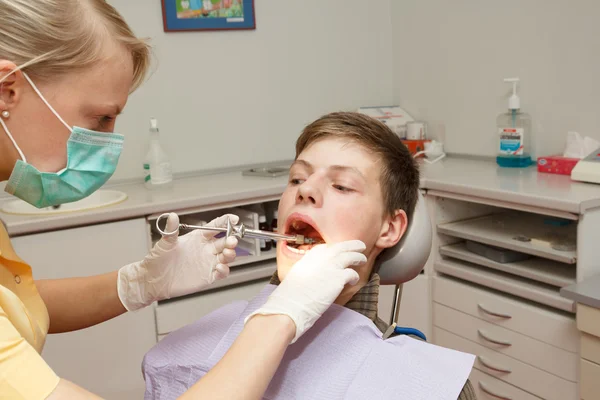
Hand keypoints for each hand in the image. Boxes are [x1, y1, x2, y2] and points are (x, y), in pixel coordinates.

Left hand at [117, 213, 238, 310]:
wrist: (153, 281)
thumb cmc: (158, 260)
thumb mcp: (165, 243)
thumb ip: (171, 230)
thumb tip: (172, 216)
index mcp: (198, 238)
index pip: (216, 227)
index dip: (226, 222)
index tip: (233, 219)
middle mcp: (205, 249)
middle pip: (225, 242)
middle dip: (232, 239)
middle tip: (232, 240)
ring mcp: (208, 262)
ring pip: (227, 256)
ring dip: (231, 254)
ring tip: (227, 253)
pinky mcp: (207, 276)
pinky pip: (222, 273)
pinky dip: (224, 270)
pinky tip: (219, 268)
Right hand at [245, 240, 366, 342]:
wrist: (292, 304)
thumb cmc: (290, 294)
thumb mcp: (296, 273)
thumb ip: (307, 269)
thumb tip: (313, 272)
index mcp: (310, 256)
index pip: (326, 247)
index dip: (334, 248)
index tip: (338, 250)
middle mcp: (322, 258)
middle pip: (342, 247)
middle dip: (352, 246)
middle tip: (360, 246)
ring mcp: (331, 266)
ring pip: (351, 256)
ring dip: (358, 258)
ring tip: (362, 260)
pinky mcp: (338, 278)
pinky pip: (352, 274)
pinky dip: (355, 276)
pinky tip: (354, 280)